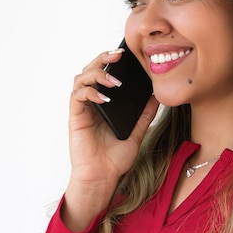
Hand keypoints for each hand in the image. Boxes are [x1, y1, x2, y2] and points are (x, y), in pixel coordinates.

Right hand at [63, 49, 158, 230]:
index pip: (105, 73)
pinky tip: (105, 98)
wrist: (103, 179)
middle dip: (103, 58)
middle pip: (90, 70)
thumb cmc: (115, 159)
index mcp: (105, 103)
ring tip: (114, 80)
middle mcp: (91, 102)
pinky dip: (90, 92)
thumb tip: (157, 96)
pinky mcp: (75, 118)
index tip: (128, 54)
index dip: (112, 61)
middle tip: (119, 55)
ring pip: (81, 78)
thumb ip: (145, 114)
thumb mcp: (138, 132)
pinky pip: (77, 97)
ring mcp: (82, 109)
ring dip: (97, 73)